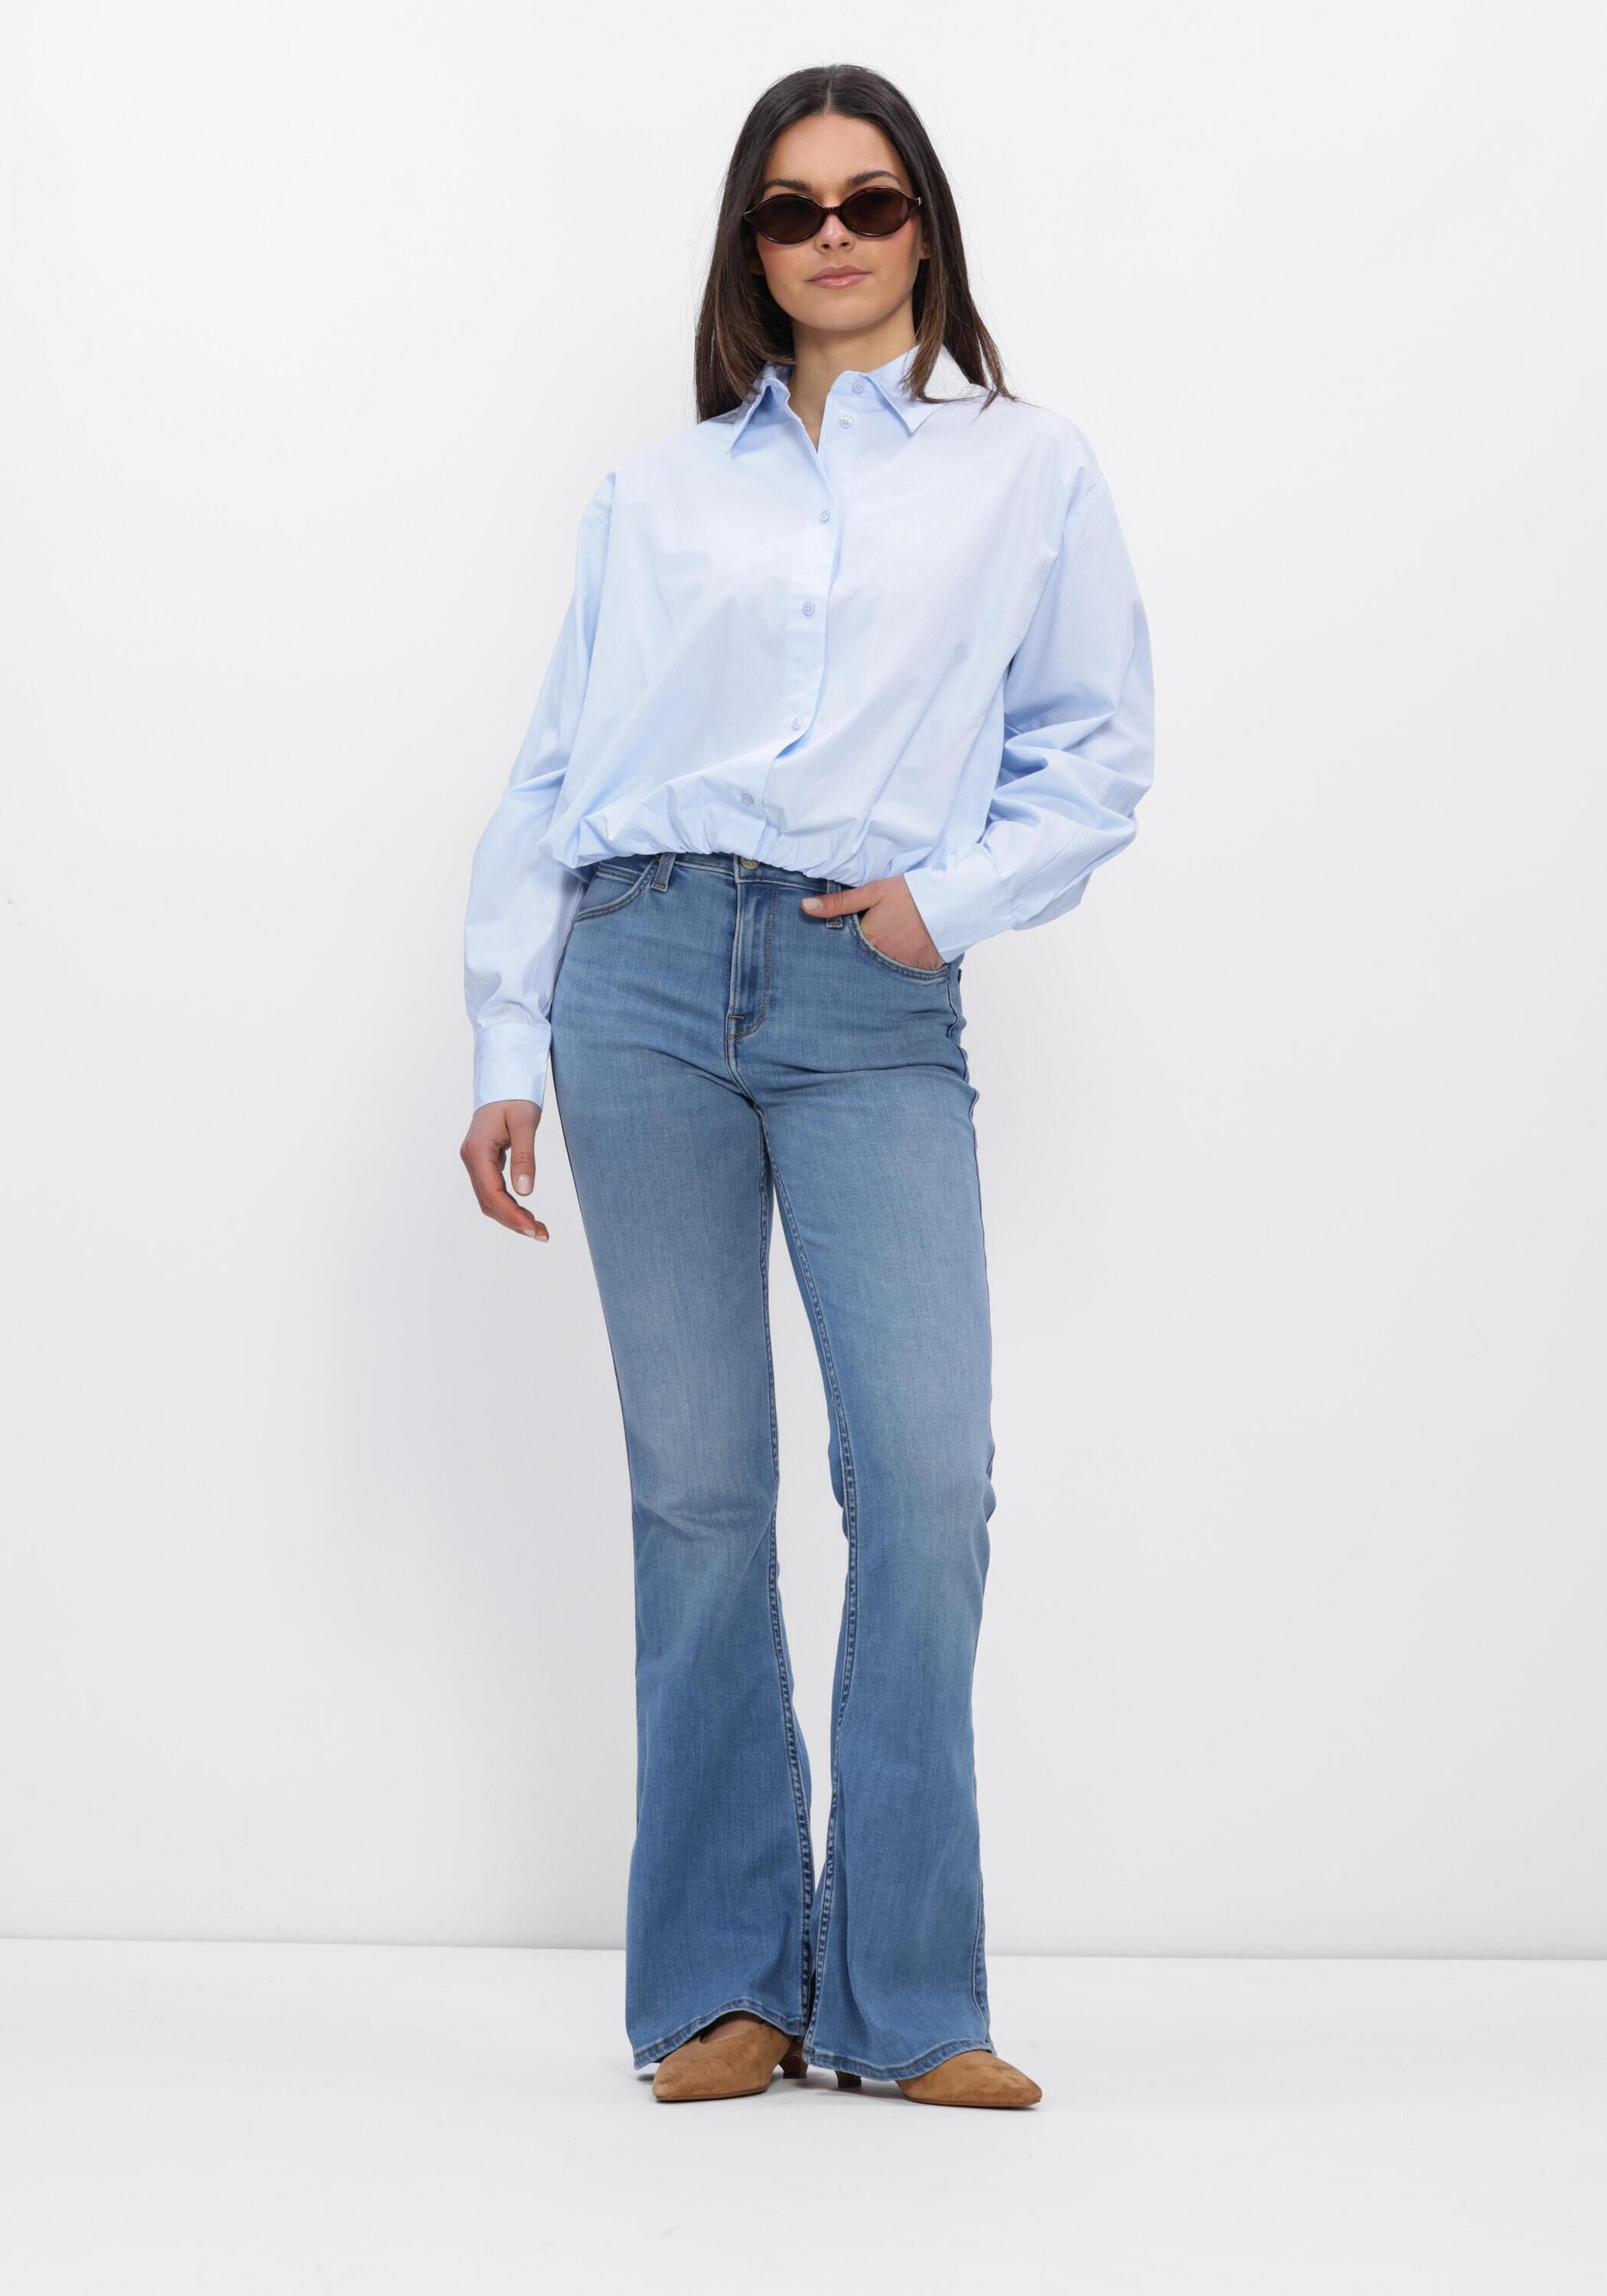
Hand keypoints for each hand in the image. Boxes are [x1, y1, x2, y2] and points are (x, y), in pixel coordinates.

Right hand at [460, 1099, 546, 1240]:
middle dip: (513, 1221)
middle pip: (488, 1201)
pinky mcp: (483, 1160)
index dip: (512, 1215)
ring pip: (489, 1198)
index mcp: (477, 1150)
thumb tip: (525, 1192)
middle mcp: (471, 1158)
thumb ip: (525, 1157)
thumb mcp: (525, 1123)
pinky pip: (492, 1189)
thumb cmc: (516, 1096)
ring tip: (537, 1227)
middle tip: (542, 1234)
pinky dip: (508, 1203)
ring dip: (511, 1215)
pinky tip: (526, 1211)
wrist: (505, 1078)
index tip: (533, 1230)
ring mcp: (475, 1160)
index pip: (492, 1193)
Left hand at [799, 875, 943, 968]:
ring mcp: (902, 968)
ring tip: (885, 950)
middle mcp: (882, 958)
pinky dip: (901, 967)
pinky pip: (904, 975)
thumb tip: (805, 907)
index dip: (843, 945)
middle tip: (864, 949)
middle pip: (863, 963)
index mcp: (868, 939)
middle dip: (859, 958)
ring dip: (880, 963)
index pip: (845, 950)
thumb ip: (839, 903)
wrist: (953, 901)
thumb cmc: (910, 893)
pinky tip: (903, 955)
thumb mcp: (873, 892)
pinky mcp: (920, 971)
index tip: (840, 945)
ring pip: (882, 970)